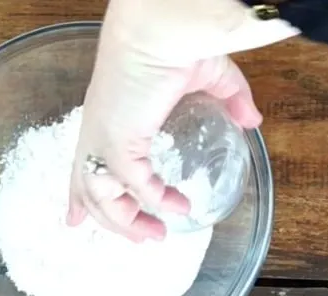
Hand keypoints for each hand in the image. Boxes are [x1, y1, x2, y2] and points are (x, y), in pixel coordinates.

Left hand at [66, 0, 298, 241]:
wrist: (163, 25)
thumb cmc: (175, 43)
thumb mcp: (207, 79)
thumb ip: (228, 99)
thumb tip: (251, 120)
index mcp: (107, 122)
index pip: (82, 167)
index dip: (78, 197)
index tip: (75, 220)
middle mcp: (97, 136)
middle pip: (89, 192)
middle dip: (111, 223)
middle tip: (143, 238)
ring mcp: (104, 140)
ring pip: (101, 198)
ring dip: (127, 223)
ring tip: (157, 234)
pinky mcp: (119, 141)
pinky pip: (135, 185)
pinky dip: (157, 199)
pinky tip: (178, 206)